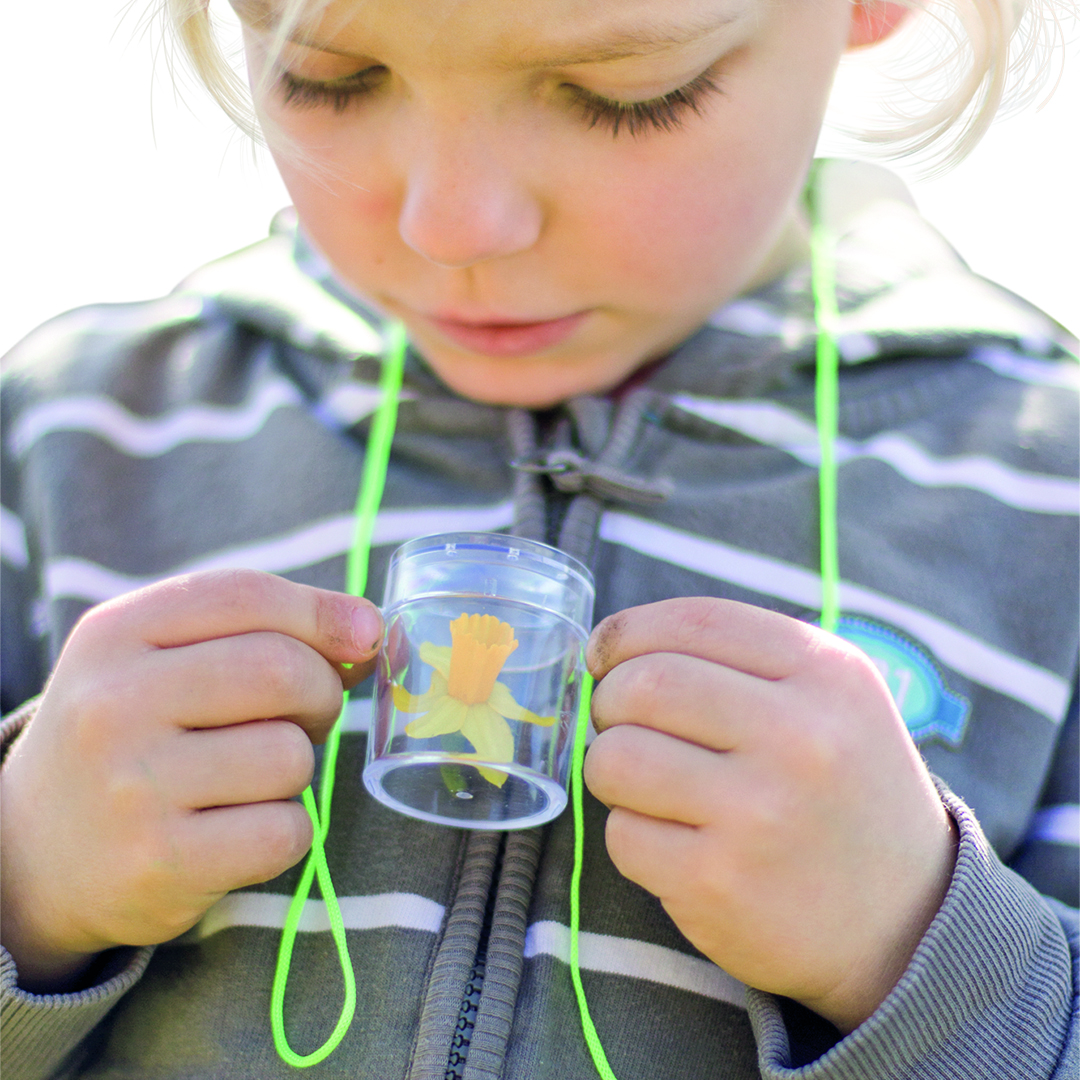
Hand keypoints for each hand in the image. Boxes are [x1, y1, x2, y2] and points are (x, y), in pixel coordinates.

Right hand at [0, 569, 382, 992]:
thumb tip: (368, 630)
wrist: (34, 854)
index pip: (244, 596)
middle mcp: (111, 704)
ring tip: (251, 779)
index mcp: (114, 635)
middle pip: (280, 671)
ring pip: (290, 755)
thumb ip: (259, 629)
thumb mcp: (160, 659)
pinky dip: (287, 831)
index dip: (322, 612)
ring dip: (297, 770)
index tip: (364, 636)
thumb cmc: (133, 736)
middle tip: (307, 718)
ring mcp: (131, 787)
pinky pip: (285, 831)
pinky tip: (242, 831)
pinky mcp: (159, 862)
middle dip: (322, 694)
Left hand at [582, 597, 956, 1032]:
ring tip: (642, 782)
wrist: (906, 921)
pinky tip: (674, 841)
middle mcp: (800, 737)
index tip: (606, 655)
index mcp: (828, 674)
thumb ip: (737, 658)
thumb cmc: (841, 789)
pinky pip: (622, 835)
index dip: (627, 633)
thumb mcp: (831, 698)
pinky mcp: (718, 882)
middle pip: (642, 684)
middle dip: (610, 700)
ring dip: (609, 768)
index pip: (693, 622)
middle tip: (620, 723)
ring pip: (616, 758)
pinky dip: (632, 835)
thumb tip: (610, 644)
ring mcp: (759, 814)